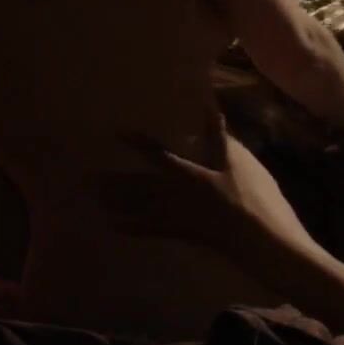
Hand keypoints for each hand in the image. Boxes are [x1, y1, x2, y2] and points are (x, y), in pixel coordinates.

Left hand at [97, 133, 252, 247]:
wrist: (256, 236)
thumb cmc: (250, 195)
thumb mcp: (237, 162)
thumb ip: (220, 137)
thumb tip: (209, 108)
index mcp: (187, 173)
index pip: (157, 155)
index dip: (137, 143)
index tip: (117, 133)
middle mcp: (172, 194)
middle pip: (138, 186)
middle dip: (113, 181)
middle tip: (86, 179)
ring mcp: (173, 216)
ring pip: (137, 207)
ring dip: (115, 203)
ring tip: (95, 199)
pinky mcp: (179, 233)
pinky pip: (147, 230)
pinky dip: (129, 227)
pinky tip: (113, 225)